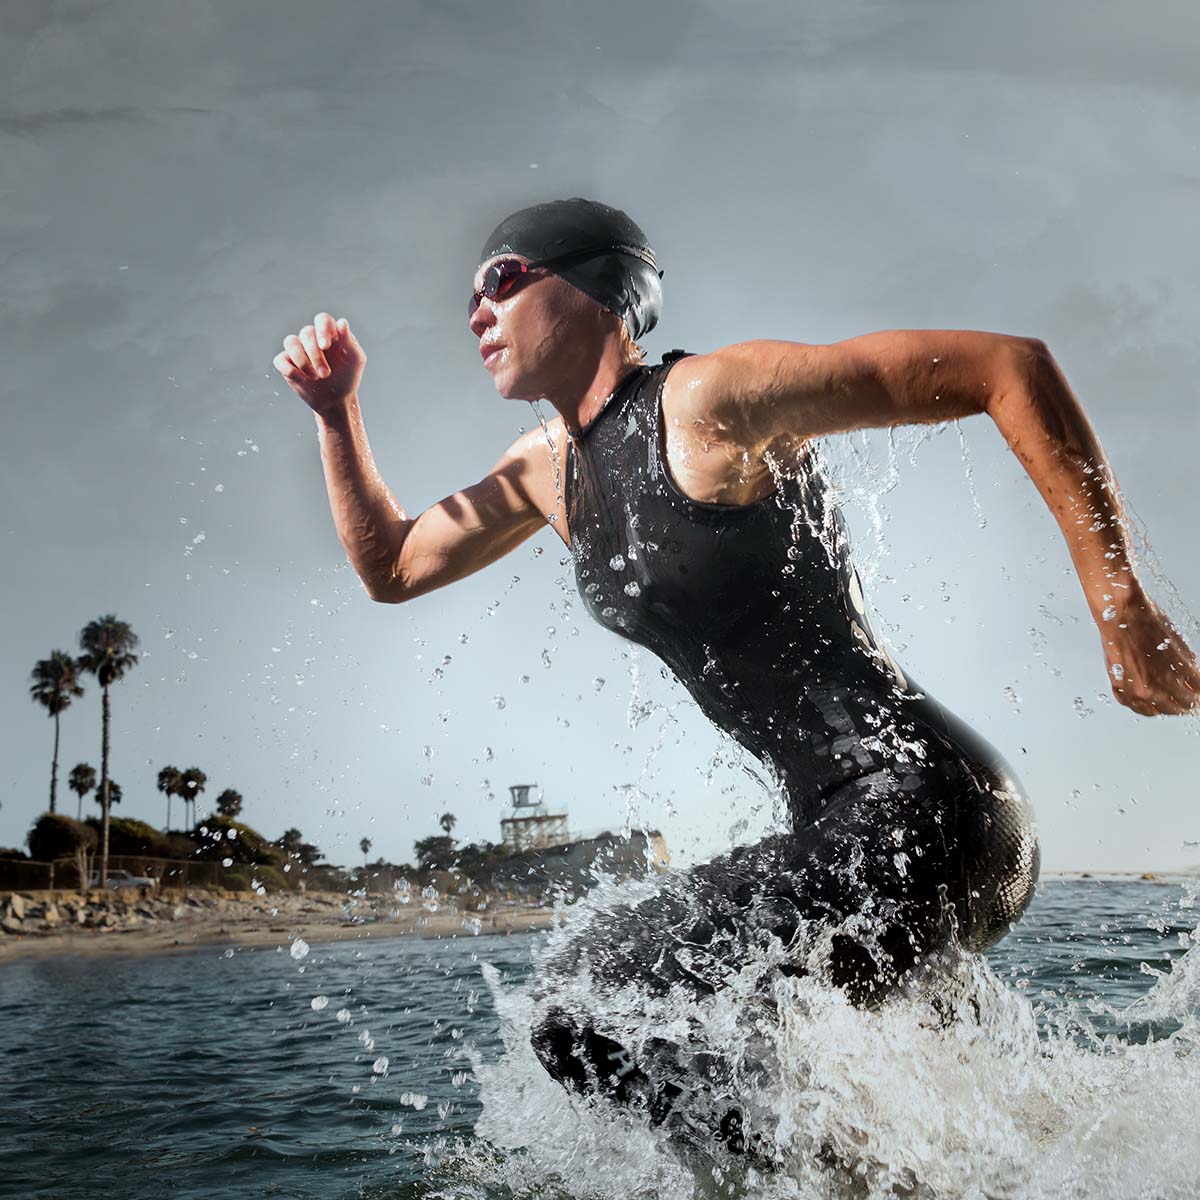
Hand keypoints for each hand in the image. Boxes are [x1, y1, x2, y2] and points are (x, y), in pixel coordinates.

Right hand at [273, 312, 365, 415]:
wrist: (337, 399)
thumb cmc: (348, 376)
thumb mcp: (355, 359)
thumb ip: (349, 341)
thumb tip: (342, 322)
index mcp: (329, 333)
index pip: (322, 319)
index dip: (322, 329)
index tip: (325, 347)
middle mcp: (312, 338)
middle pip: (306, 332)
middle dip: (315, 355)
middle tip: (325, 374)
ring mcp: (298, 350)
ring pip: (290, 342)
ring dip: (302, 360)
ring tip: (315, 378)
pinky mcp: (287, 364)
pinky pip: (280, 360)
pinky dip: (289, 369)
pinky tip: (302, 380)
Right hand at [1100, 592, 1199, 715]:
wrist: (1121, 613)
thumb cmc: (1148, 622)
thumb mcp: (1178, 646)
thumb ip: (1188, 669)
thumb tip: (1195, 682)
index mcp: (1174, 675)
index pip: (1196, 696)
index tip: (1199, 694)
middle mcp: (1154, 687)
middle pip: (1179, 707)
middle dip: (1187, 703)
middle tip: (1190, 701)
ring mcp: (1134, 688)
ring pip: (1157, 711)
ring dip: (1168, 708)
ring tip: (1172, 704)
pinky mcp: (1118, 686)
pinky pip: (1134, 706)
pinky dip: (1144, 706)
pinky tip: (1150, 703)